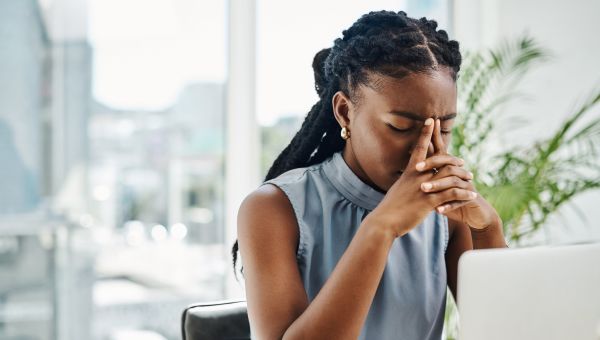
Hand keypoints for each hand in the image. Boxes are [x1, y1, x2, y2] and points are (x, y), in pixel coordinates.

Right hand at [366, 118, 477, 237]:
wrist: (384, 221)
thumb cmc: (389, 208)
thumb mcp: (397, 190)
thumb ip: (405, 184)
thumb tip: (407, 182)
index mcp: (409, 172)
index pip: (419, 147)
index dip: (425, 132)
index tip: (431, 120)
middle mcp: (417, 176)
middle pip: (441, 159)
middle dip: (454, 157)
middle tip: (462, 161)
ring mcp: (424, 187)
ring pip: (450, 175)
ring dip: (463, 175)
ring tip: (471, 178)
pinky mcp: (430, 201)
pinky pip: (452, 194)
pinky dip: (464, 193)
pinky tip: (471, 194)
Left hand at [416, 119, 500, 229]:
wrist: (472, 213)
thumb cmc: (450, 198)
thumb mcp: (438, 186)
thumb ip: (428, 175)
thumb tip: (411, 161)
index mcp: (449, 169)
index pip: (441, 151)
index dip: (434, 139)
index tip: (425, 130)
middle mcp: (459, 173)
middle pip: (447, 163)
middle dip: (432, 164)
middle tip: (417, 167)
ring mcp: (466, 185)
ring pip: (452, 181)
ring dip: (437, 185)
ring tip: (423, 188)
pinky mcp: (470, 198)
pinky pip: (459, 200)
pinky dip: (448, 205)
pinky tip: (438, 210)